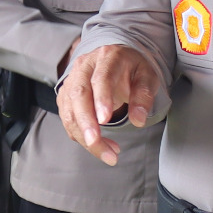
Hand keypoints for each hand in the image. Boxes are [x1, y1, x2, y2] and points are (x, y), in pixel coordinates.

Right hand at [58, 44, 160, 165]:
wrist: (116, 60)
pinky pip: (68, 120)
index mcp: (106, 57)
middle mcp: (83, 67)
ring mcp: (71, 82)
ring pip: (70, 112)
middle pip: (78, 95)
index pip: (101, 78)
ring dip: (85, 137)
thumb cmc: (132, 69)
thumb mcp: (147, 77)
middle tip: (95, 142)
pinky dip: (82, 137)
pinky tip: (100, 146)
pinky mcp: (65, 97)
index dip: (101, 99)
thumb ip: (144, 96)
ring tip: (109, 154)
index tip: (105, 120)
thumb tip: (138, 120)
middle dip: (86, 122)